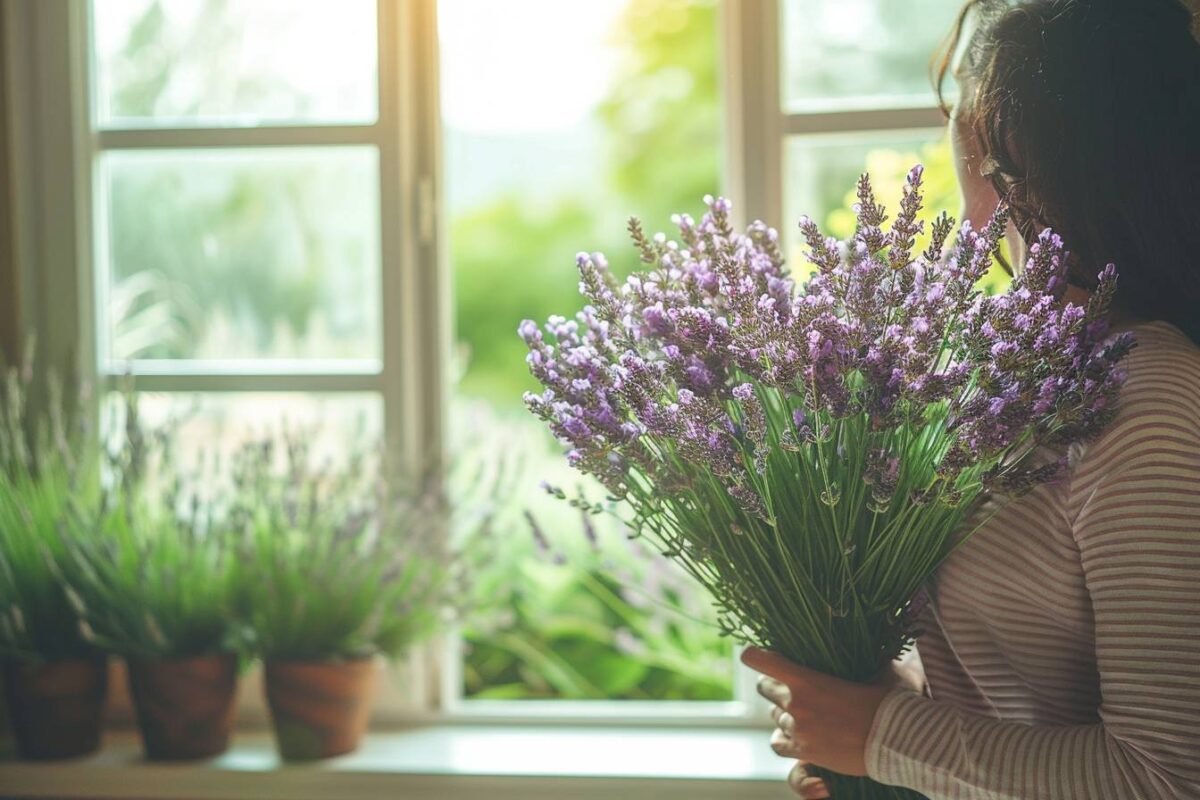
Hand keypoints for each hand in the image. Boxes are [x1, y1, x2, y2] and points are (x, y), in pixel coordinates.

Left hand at [741, 648, 910, 793]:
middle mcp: (796, 703)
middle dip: (774, 683)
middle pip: (765, 688)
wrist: (901, 742)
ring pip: (776, 716)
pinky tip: (795, 734)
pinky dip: (784, 738)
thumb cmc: (893, 701)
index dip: (755, 656)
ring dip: (785, 711)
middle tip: (791, 684)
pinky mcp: (806, 753)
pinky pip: (779, 744)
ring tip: (806, 711)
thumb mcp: (880, 669)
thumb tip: (877, 648)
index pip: (759, 660)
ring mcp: (799, 730)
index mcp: (806, 678)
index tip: (758, 654)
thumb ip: (869, 658)